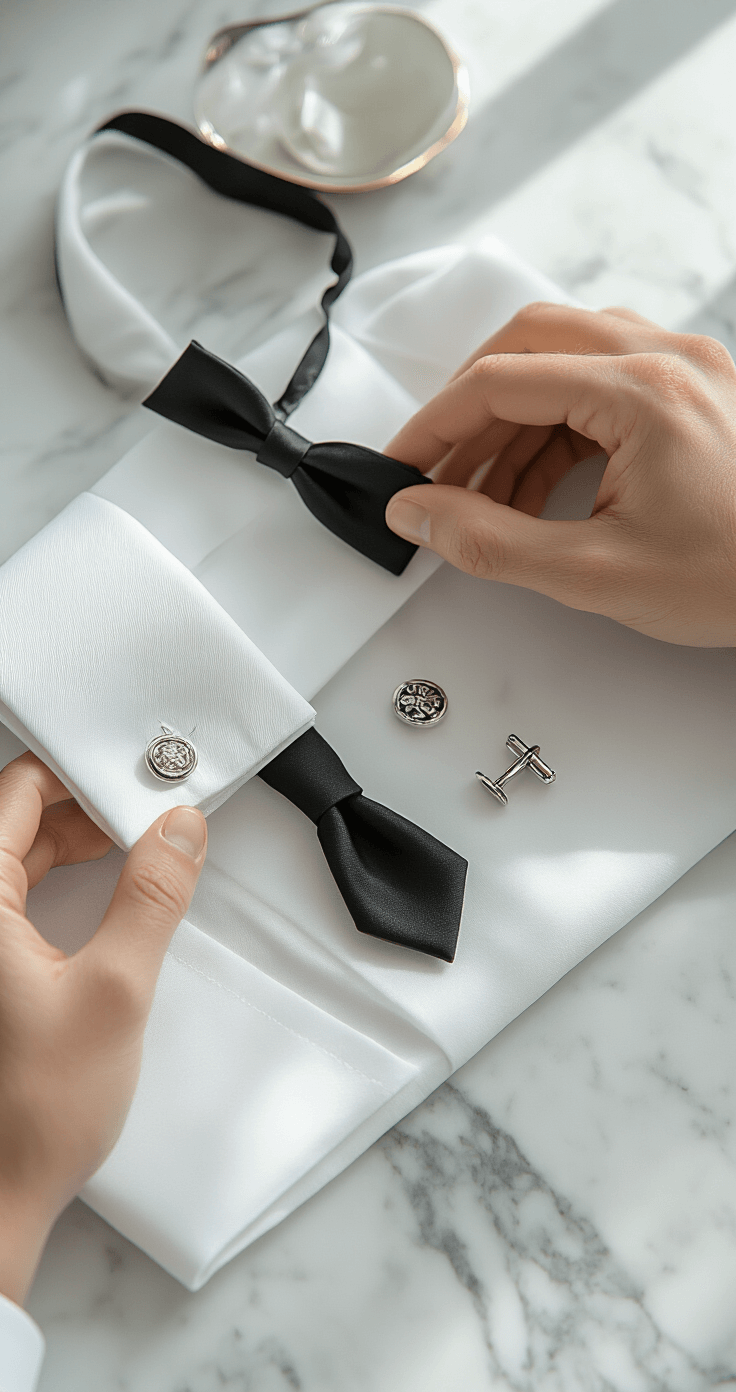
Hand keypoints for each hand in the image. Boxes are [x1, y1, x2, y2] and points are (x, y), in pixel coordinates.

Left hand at [0, 753, 206, 1303]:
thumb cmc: (33, 1111)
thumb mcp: (116, 989)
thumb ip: (152, 896)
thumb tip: (179, 829)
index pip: (15, 792)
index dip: (79, 774)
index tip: (134, 776)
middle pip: (16, 818)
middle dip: (85, 805)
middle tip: (148, 810)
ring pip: (19, 854)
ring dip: (77, 841)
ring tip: (138, 845)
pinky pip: (20, 893)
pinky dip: (65, 878)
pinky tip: (106, 887)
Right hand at [385, 303, 735, 645]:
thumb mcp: (597, 573)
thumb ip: (490, 542)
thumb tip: (417, 513)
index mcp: (641, 390)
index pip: (500, 380)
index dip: (434, 425)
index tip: (400, 467)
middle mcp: (666, 358)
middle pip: (529, 343)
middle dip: (471, 408)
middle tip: (437, 469)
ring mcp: (687, 368)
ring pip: (566, 360)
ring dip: (515, 421)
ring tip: (486, 498)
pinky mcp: (696, 390)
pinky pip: (603, 383)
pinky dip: (558, 428)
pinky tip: (538, 488)